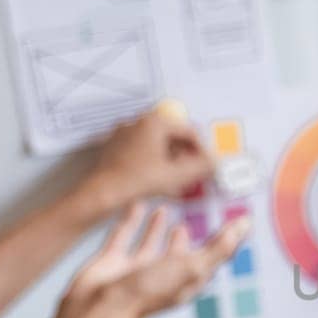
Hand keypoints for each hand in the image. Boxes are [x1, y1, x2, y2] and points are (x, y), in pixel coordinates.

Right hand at [54, 203, 246, 317]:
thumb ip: (218, 247)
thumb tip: (245, 226)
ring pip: (152, 244)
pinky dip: (131, 221)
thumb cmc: (146, 293)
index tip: (237, 221)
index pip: (213, 257)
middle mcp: (164, 276)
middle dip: (192, 238)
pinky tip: (137, 205)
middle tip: (201, 214)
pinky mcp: (113, 261)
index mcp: (188, 280)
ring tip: (168, 208)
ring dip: (160, 228)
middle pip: (183, 252)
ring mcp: (137, 269)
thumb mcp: (193, 267)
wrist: (98, 309)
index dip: (226, 240)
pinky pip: (124, 235)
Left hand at [84, 111, 216, 212]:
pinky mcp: (115, 148)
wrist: (101, 195)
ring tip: (179, 180)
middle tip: (195, 173)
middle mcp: (138, 123)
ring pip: (158, 145)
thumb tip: (216, 162)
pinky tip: (159, 181)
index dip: (203, 150)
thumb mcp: (177, 175)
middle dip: (187, 155)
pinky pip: (143, 152)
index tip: (207, 165)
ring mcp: (124, 134)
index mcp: (154, 122)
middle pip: (173, 136)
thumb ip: (201, 167)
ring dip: (172, 160)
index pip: (189, 131)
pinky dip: (155, 163)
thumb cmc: (136, 182)